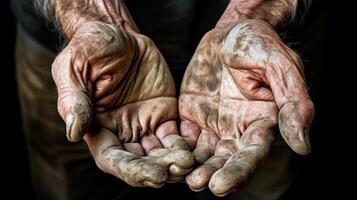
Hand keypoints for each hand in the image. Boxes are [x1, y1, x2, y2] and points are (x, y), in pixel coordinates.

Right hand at [52, 21, 193, 187]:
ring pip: (161, 152)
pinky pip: (176, 135)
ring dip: (175, 161)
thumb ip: (74, 100)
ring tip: (189, 162)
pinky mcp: (164, 114)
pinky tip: (195, 149)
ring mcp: (145, 124)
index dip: (132, 170)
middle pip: (140, 162)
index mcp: (98, 128)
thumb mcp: (74, 68)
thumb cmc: (90, 48)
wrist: (118, 33)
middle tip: (178, 169)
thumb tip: (73, 132)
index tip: (153, 174)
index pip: (112, 159)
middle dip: (159, 170)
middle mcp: (122, 132)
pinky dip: (185, 145)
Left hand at [179, 19, 313, 195]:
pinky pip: (184, 139)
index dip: (238, 171)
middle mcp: (238, 130)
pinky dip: (175, 150)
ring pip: (204, 155)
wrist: (230, 34)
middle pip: (226, 160)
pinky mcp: (193, 119)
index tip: (221, 185)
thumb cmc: (258, 45)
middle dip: (213, 174)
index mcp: (261, 122)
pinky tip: (165, 157)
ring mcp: (214, 126)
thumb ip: (293, 103)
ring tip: (179, 175)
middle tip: (198, 184)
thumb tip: (302, 146)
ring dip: (192, 167)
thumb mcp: (280, 66)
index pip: (252, 154)